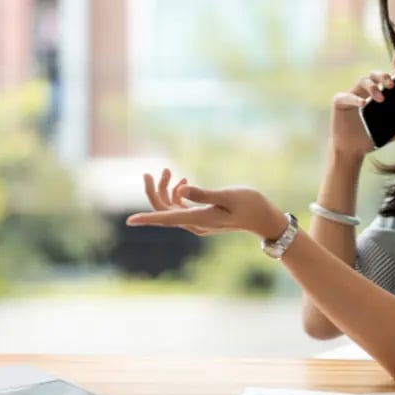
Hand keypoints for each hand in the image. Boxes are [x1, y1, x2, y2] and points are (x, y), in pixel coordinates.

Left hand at [126, 169, 288, 239]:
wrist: (264, 219)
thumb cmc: (250, 204)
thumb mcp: (228, 195)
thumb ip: (204, 194)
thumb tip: (180, 191)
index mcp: (200, 218)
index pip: (167, 218)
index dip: (148, 219)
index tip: (130, 221)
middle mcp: (195, 224)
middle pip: (164, 211)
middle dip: (155, 191)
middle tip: (154, 171)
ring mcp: (197, 223)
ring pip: (170, 209)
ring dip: (166, 190)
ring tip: (169, 171)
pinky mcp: (201, 218)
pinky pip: (179, 208)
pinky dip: (176, 195)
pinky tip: (183, 182)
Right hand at [330, 71, 394, 157]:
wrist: (352, 151)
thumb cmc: (371, 137)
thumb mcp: (393, 131)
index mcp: (376, 94)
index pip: (385, 80)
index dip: (393, 77)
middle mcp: (363, 91)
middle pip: (373, 75)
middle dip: (382, 76)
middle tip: (391, 85)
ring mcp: (351, 94)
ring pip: (361, 81)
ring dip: (371, 87)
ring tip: (380, 97)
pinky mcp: (339, 101)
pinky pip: (346, 96)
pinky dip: (355, 99)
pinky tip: (363, 104)